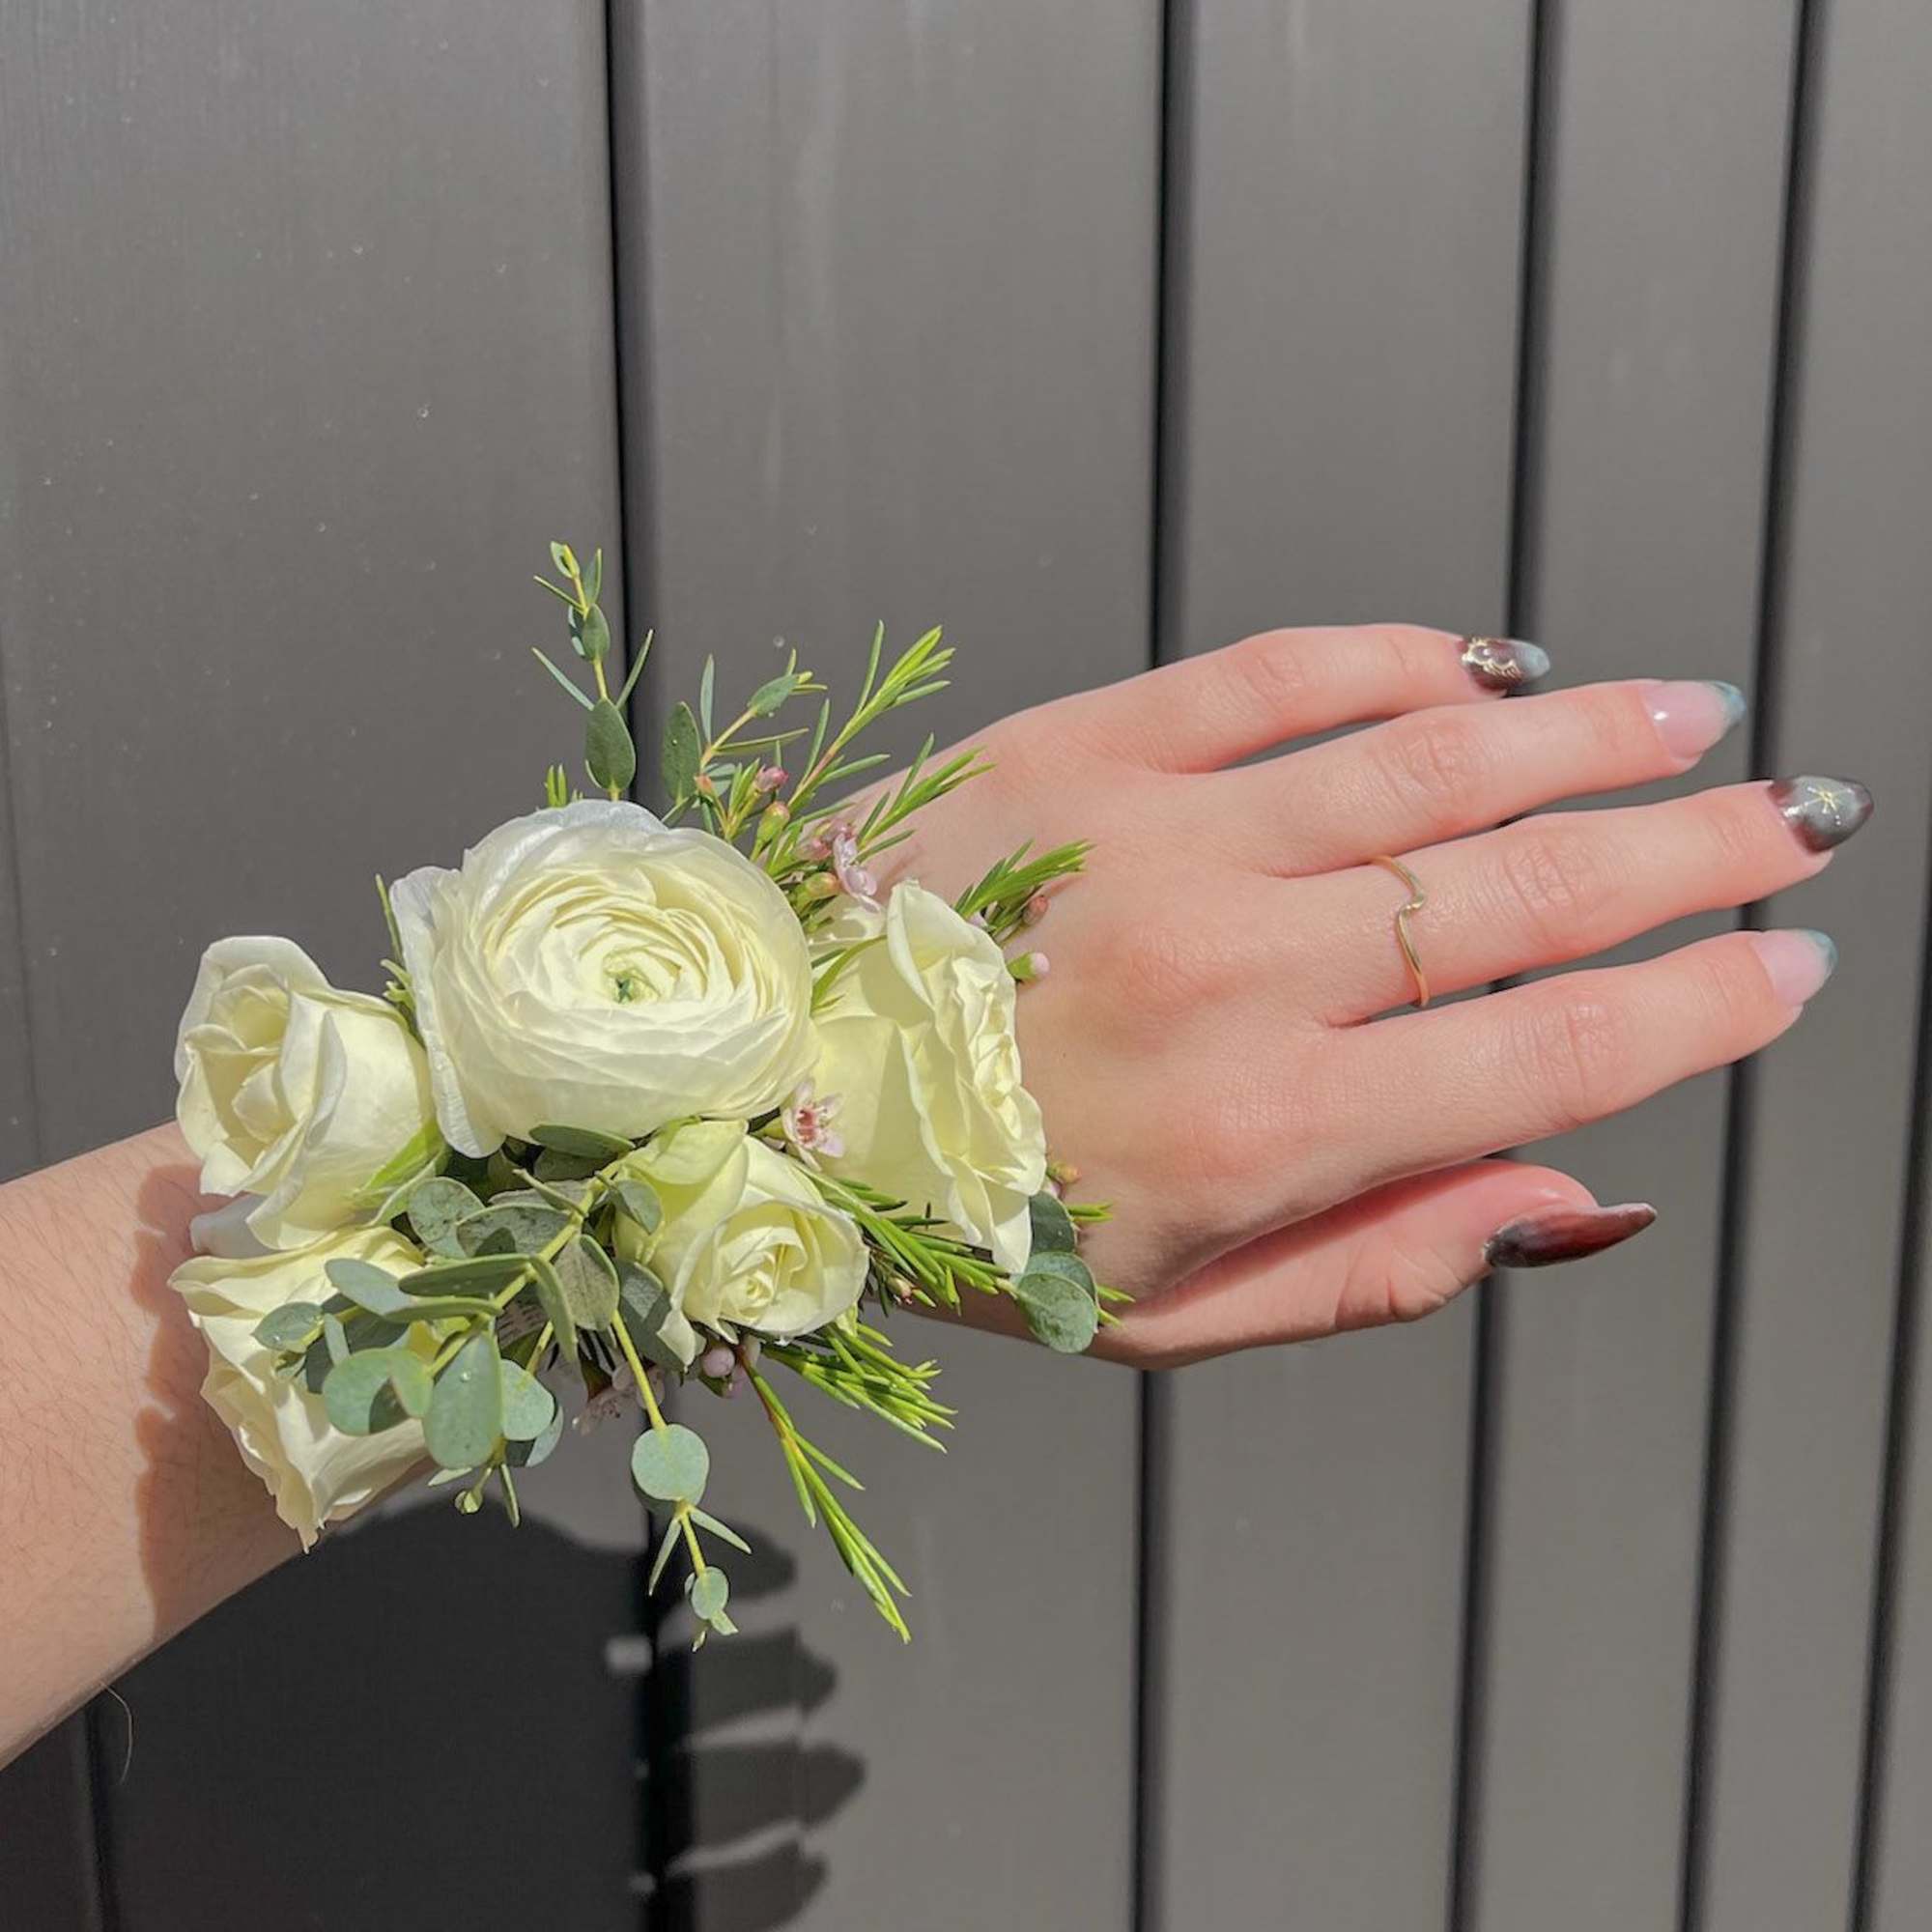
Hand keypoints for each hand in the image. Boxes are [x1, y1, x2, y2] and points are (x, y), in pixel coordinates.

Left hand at [883, 625, 1869, 1366]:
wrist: (747, 1088)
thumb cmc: (963, 1219)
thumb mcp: (1170, 1316)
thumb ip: (1386, 1266)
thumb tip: (1582, 1198)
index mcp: (1268, 1131)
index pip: (1560, 1050)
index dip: (1706, 1005)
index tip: (1792, 963)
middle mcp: (1235, 971)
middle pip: (1531, 890)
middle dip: (1692, 851)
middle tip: (1797, 816)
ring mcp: (1155, 836)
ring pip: (1433, 759)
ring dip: (1588, 734)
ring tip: (1691, 719)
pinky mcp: (1072, 740)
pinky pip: (1279, 672)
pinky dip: (1404, 658)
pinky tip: (1489, 664)